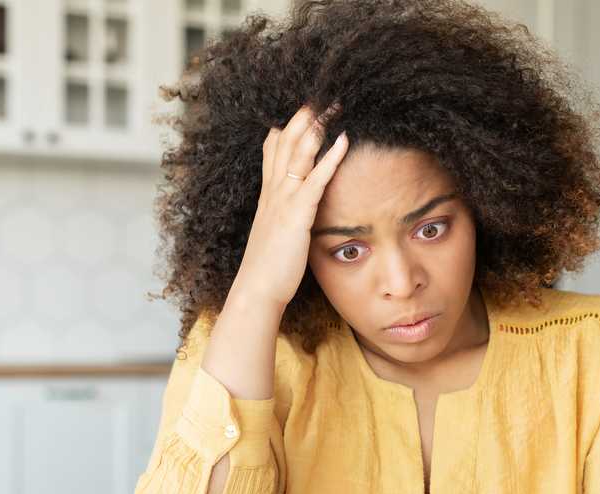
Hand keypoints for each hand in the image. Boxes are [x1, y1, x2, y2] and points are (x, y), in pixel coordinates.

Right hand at [230, 104, 348, 309]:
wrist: (256, 290)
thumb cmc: (268, 269)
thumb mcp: (275, 235)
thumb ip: (284, 219)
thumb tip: (294, 213)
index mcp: (268, 197)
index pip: (273, 151)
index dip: (286, 128)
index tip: (300, 109)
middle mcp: (273, 193)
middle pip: (285, 143)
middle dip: (302, 118)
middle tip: (319, 96)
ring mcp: (283, 202)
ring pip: (298, 154)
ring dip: (316, 127)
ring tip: (331, 105)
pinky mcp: (296, 215)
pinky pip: (315, 180)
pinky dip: (330, 158)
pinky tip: (343, 140)